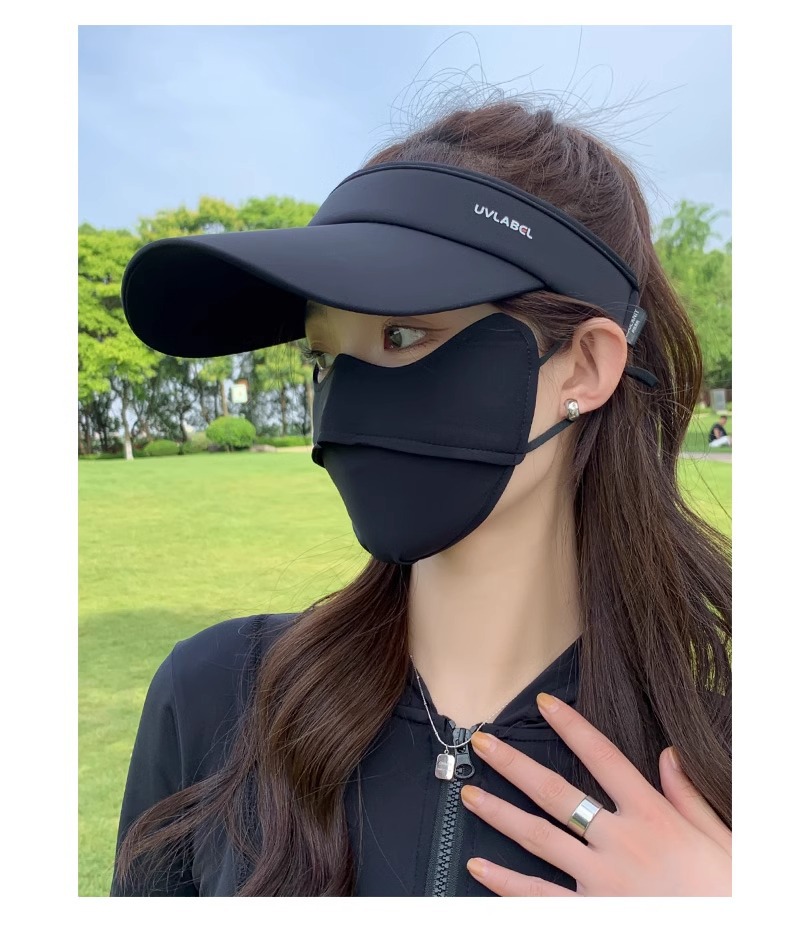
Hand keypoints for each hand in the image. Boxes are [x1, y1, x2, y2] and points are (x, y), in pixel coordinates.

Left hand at [459, 692, 730, 895]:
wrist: (735, 939)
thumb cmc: (730, 891)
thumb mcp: (720, 837)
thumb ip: (688, 796)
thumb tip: (669, 754)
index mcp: (651, 816)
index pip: (603, 757)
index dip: (571, 726)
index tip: (543, 702)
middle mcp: (620, 842)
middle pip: (556, 793)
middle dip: (514, 765)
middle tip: (482, 744)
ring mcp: (601, 880)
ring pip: (539, 839)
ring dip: (500, 814)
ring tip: (469, 796)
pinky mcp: (593, 914)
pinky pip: (540, 897)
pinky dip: (506, 883)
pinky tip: (479, 868)